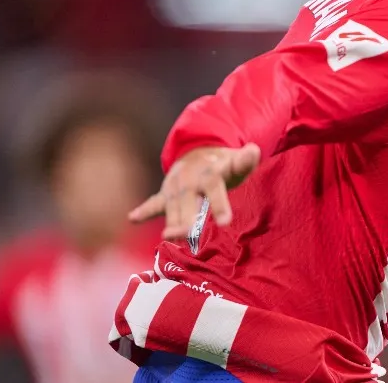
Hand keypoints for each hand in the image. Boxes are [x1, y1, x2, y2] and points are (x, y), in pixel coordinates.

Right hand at [128, 144, 260, 239]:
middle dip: (188, 218)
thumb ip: (246, 160)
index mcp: (210, 172)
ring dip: (170, 222)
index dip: (219, 204)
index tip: (225, 223)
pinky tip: (132, 218)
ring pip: (172, 207)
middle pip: (189, 201)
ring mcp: (175, 187)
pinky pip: (154, 203)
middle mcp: (189, 180)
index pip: (214, 187)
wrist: (198, 151)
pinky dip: (144, 210)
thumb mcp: (237, 161)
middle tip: (190, 234)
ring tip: (168, 237)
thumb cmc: (224, 164)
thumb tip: (254, 150)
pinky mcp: (165, 194)